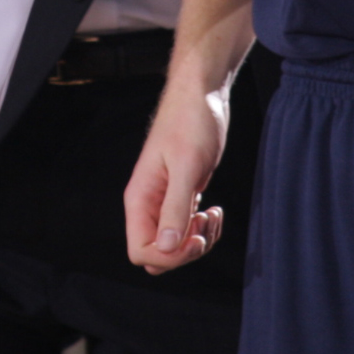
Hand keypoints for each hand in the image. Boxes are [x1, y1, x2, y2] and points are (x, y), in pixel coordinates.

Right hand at [125, 77, 229, 273]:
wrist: (201, 97)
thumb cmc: (190, 122)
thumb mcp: (186, 166)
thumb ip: (174, 208)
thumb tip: (166, 247)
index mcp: (139, 198)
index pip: (140, 250)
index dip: (168, 256)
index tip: (194, 238)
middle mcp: (148, 204)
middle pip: (157, 254)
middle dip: (184, 253)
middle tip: (205, 229)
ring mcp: (165, 201)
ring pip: (174, 245)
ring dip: (199, 241)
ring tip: (212, 216)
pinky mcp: (182, 196)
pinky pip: (187, 230)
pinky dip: (204, 229)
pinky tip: (214, 211)